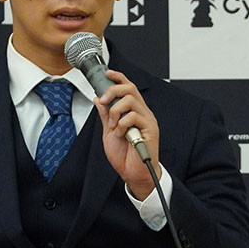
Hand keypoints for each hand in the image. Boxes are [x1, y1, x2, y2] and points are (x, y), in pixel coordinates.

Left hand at [94, 69, 159, 199]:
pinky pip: (133, 116)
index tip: (108, 73)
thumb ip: (105, 116)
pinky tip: (121, 135)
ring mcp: (147, 120)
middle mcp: (142, 112)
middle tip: (104, 102)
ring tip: (114, 126)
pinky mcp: (150, 128)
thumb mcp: (109, 133)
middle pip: (130, 88)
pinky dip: (122, 125)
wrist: (133, 174)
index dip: (119, 77)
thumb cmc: (124, 156)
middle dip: (113, 91)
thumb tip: (98, 99)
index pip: (128, 87)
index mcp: (133, 111)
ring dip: (116, 112)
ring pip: (130, 100)